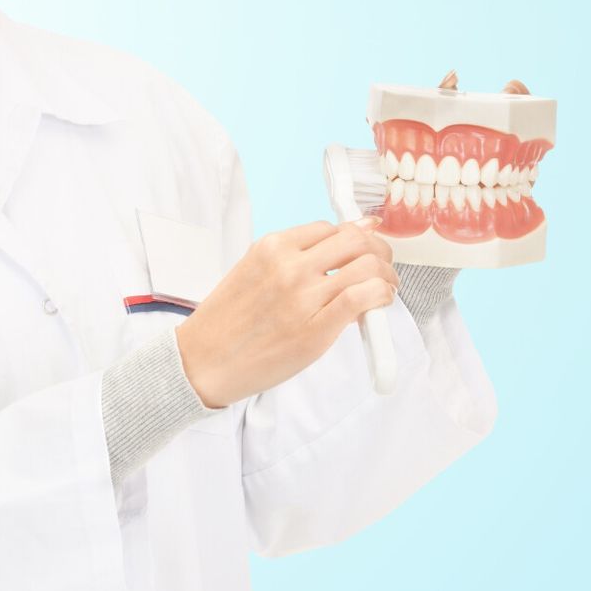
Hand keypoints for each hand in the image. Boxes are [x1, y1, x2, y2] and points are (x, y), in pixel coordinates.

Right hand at [174, 217, 397, 408]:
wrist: (204, 362)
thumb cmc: (227, 322)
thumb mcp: (252, 273)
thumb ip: (293, 259)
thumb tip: (340, 250)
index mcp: (271, 247)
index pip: (331, 228)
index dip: (355, 237)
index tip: (364, 249)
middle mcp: (289, 265)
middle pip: (356, 240)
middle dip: (378, 251)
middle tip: (382, 267)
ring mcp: (303, 296)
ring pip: (368, 266)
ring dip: (386, 275)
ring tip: (385, 289)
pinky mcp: (316, 329)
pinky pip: (364, 299)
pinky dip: (382, 296)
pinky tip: (381, 304)